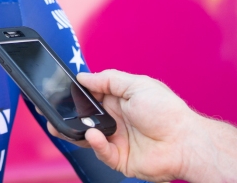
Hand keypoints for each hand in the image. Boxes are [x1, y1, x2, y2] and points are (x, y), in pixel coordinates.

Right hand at [46, 69, 199, 181]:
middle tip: (50, 111)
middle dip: (66, 115)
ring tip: (60, 125)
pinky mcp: (120, 159)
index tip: (59, 91)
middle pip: (84, 118)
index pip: (90, 97)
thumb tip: (82, 77)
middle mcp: (115, 120)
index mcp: (118, 101)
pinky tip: (93, 135)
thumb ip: (107, 80)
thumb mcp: (136, 85)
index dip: (75, 94)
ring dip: (72, 131)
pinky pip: (101, 152)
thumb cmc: (167, 111)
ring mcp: (116, 140)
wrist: (186, 142)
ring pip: (86, 136)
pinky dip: (94, 144)